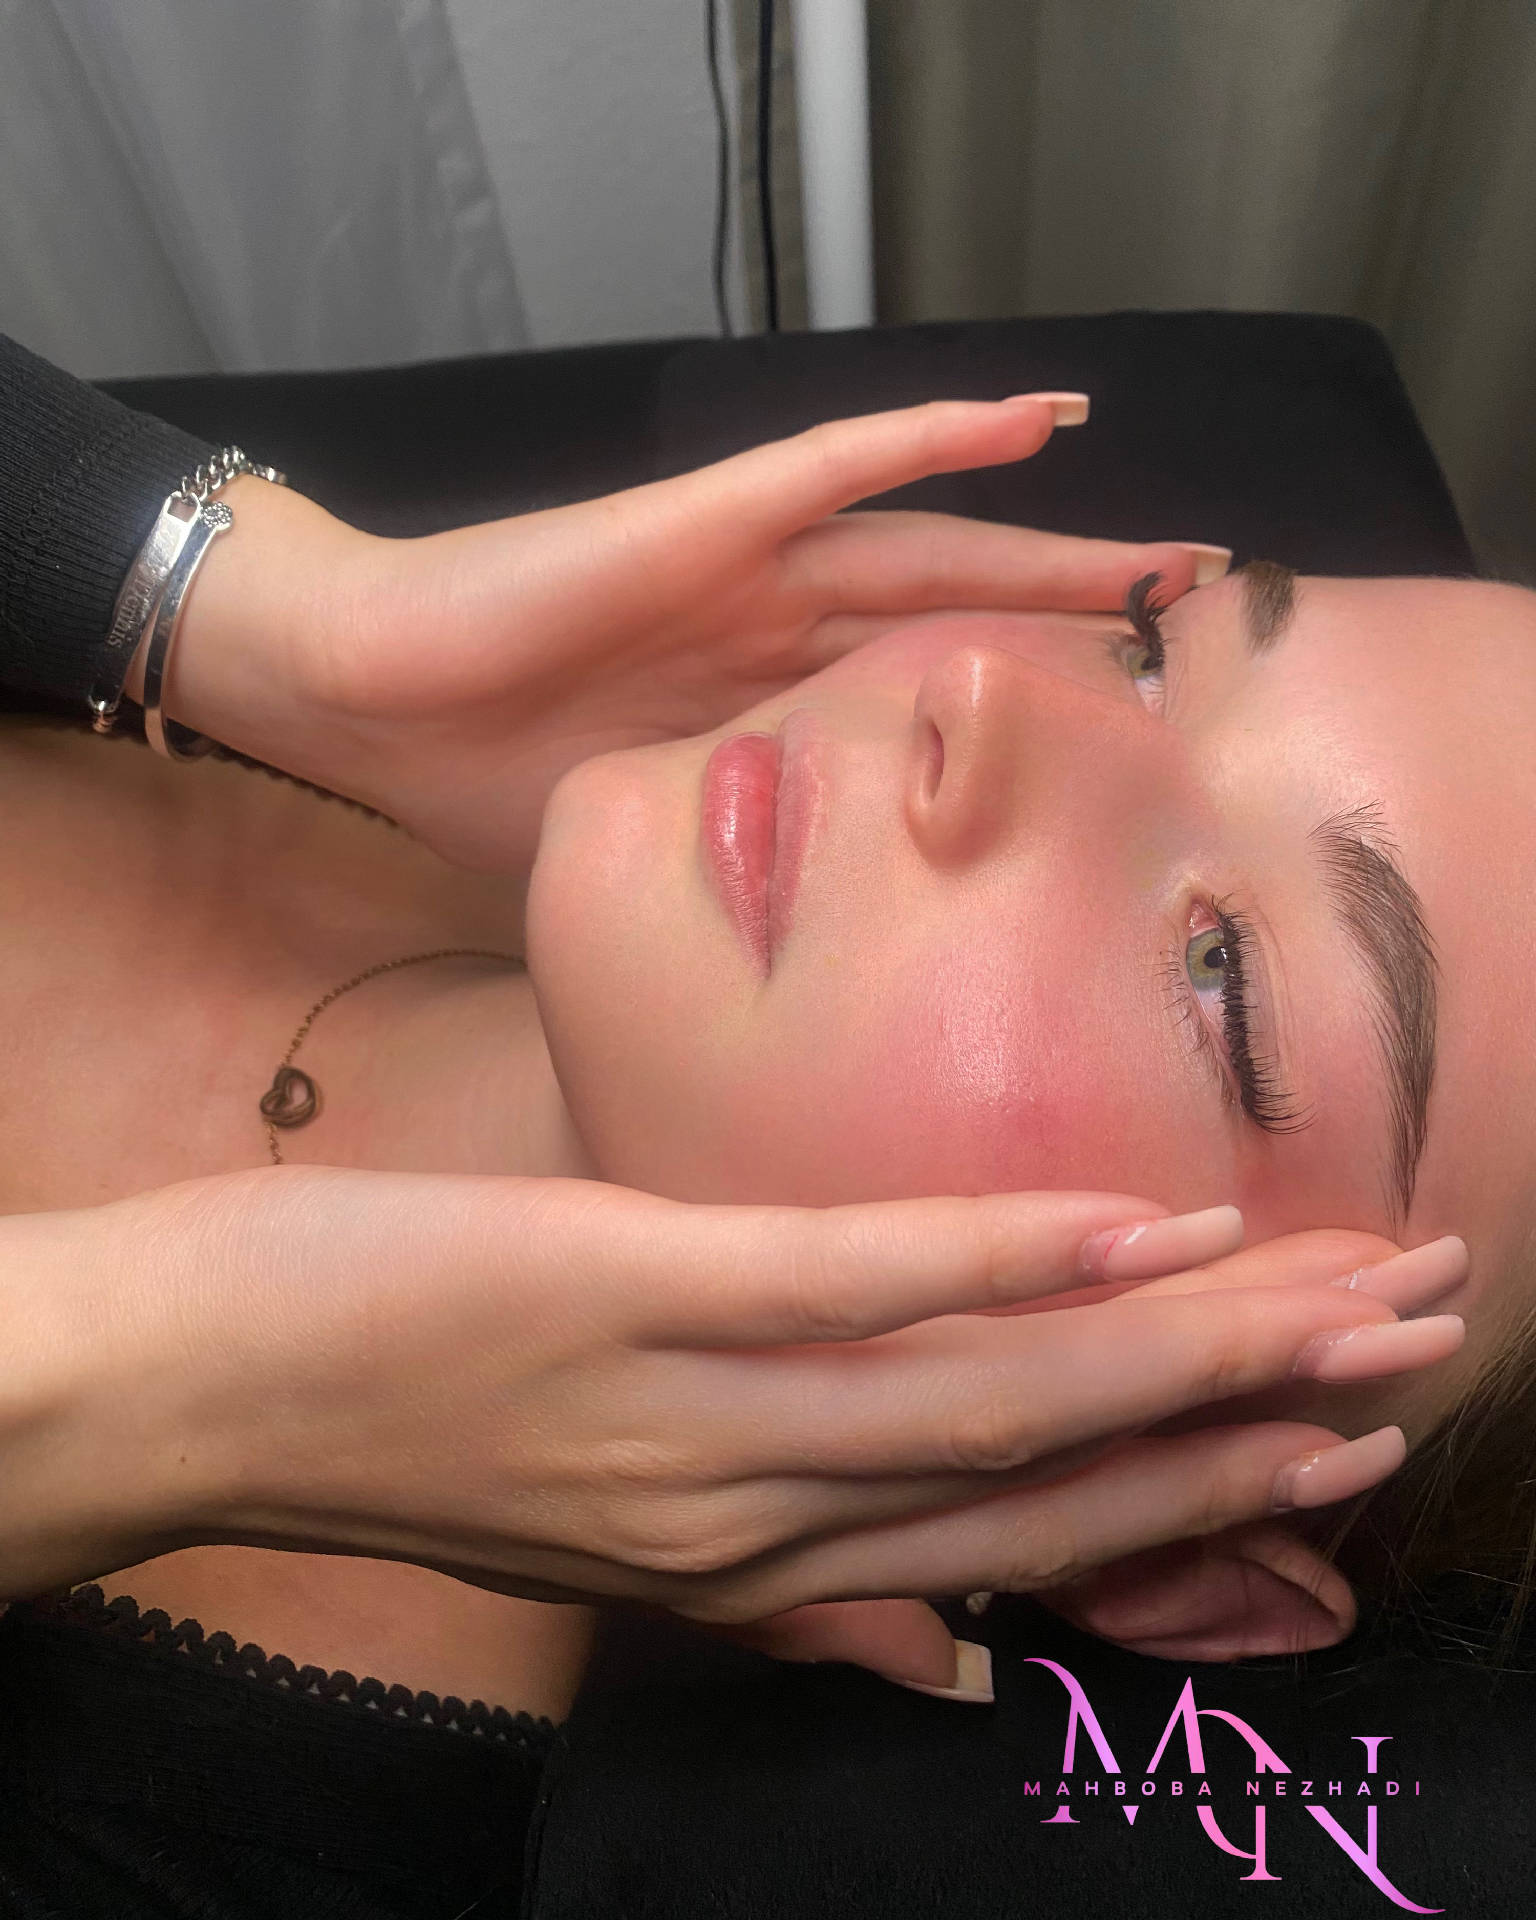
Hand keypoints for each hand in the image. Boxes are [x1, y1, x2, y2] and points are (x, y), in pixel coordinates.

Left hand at [0, 1174, 1452, 1687]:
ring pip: (985, 1390)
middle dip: (1247, 1412)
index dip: (1204, 1497)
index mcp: (767, 1567)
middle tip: (1412, 1341)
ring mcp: (699, 1415)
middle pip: (1049, 1468)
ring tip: (1332, 1283)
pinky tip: (1130, 1229)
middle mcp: (762, 1521)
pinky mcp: (634, 1296)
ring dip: (1179, 1337)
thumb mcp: (628, 1539)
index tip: (1343, 1444)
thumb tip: (942, 1647)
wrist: (195, 1387)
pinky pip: (845, 1288)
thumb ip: (798, 1593)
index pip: (1028, 1540)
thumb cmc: (425, 1419)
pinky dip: (1000, 1259)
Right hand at [165, 396, 1230, 869]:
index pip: (920, 722)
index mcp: (767, 716)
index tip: (1125, 780)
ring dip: (1050, 548)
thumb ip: (734, 888)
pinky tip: (1033, 421)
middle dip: (1075, 646)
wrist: (368, 697)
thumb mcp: (642, 855)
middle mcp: (778, 634)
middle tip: (1193, 664)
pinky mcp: (701, 521)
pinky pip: (834, 465)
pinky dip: (931, 437)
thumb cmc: (482, 779)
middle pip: (958, 632)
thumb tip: (801, 1006)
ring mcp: (749, 570)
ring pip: (930, 547)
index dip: (1020, 742)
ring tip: (1171, 560)